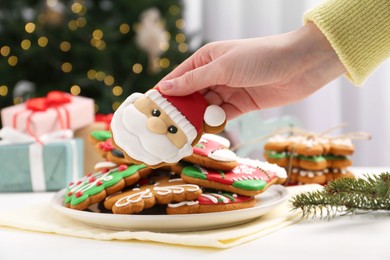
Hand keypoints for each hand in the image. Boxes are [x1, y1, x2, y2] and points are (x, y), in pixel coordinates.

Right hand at [157, 22, 345, 119]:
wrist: (301, 65)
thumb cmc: (261, 57)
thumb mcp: (223, 67)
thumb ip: (194, 80)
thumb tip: (165, 88)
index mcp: (206, 59)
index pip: (178, 78)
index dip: (164, 93)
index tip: (149, 109)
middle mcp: (215, 74)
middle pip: (190, 95)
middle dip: (178, 111)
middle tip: (164, 129)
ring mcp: (228, 90)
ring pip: (204, 108)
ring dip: (194, 120)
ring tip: (180, 136)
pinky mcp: (241, 105)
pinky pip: (221, 116)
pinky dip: (212, 124)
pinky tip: (202, 133)